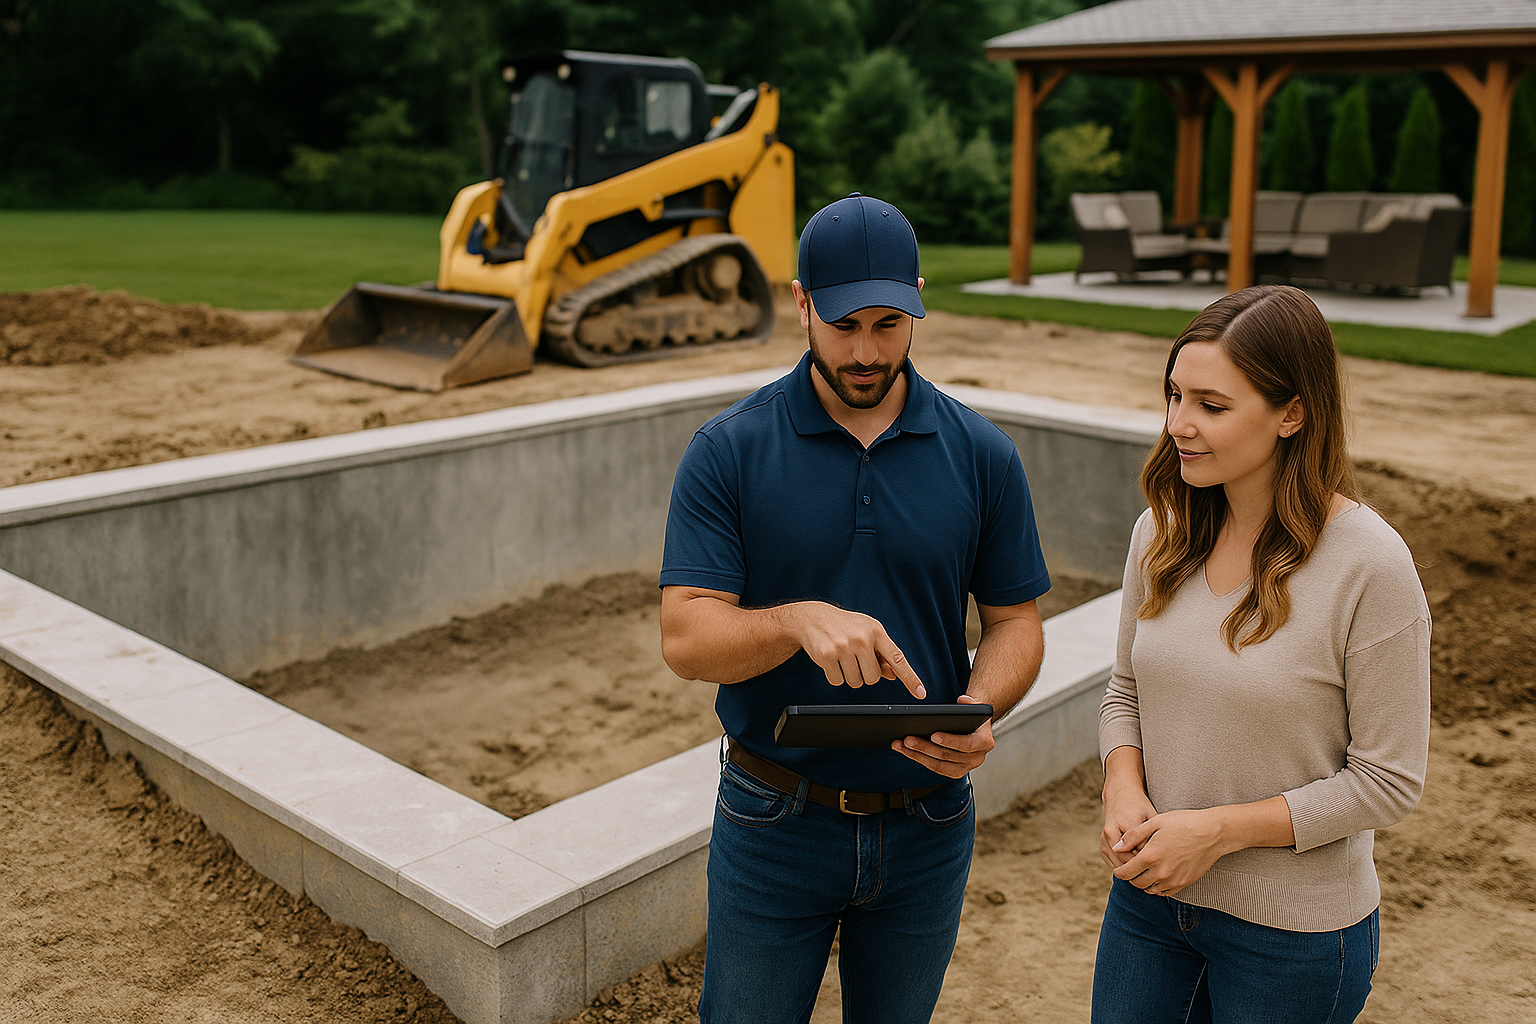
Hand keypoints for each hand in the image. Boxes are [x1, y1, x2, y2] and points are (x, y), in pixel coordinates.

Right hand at [791, 602, 925, 698]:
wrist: (813, 618)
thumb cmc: (845, 626)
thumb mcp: (867, 632)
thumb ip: (882, 653)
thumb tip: (894, 675)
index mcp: (876, 631)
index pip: (897, 659)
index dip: (910, 678)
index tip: (921, 693)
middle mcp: (861, 638)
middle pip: (873, 678)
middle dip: (865, 674)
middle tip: (855, 659)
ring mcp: (843, 647)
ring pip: (856, 682)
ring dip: (850, 676)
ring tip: (842, 657)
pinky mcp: (826, 656)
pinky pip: (837, 681)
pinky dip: (834, 675)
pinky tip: (831, 660)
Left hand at [891, 694, 991, 777]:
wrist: (975, 728)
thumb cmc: (972, 715)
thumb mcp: (975, 705)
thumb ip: (970, 702)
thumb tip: (962, 701)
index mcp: (985, 743)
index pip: (967, 744)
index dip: (950, 741)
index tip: (933, 735)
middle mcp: (977, 758)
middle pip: (948, 756)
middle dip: (925, 747)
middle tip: (908, 739)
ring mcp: (965, 767)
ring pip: (938, 765)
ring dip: (917, 756)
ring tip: (901, 745)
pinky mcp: (954, 772)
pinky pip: (935, 768)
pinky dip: (919, 759)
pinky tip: (905, 751)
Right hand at [1100, 780, 1155, 869]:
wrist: (1121, 795)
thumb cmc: (1139, 806)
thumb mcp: (1150, 817)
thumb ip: (1152, 836)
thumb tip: (1153, 857)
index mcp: (1125, 825)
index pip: (1137, 853)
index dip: (1147, 861)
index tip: (1156, 862)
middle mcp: (1110, 832)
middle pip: (1124, 861)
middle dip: (1137, 867)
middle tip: (1151, 869)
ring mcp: (1103, 839)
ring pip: (1116, 864)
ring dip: (1129, 867)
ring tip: (1143, 866)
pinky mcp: (1102, 844)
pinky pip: (1112, 862)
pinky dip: (1123, 865)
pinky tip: (1134, 861)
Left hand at [1110, 809, 1229, 897]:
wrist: (1212, 833)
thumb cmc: (1183, 823)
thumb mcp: (1155, 822)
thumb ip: (1133, 836)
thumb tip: (1116, 847)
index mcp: (1150, 856)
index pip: (1126, 872)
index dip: (1118, 872)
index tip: (1118, 869)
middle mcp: (1161, 872)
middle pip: (1136, 883)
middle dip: (1130, 877)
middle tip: (1130, 868)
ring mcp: (1173, 880)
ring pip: (1150, 890)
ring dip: (1143, 883)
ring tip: (1144, 871)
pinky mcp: (1184, 883)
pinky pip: (1164, 892)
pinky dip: (1157, 887)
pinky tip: (1158, 875)